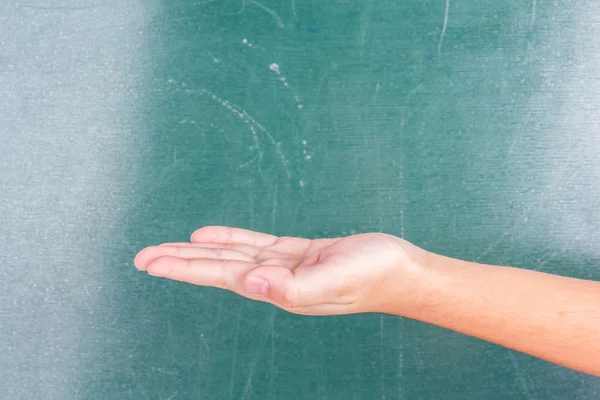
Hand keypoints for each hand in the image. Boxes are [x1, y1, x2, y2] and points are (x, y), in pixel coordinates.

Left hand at [134, 226, 426, 314]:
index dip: (185, 267)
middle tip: (142, 258)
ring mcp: (286, 266)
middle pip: (218, 268)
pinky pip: (256, 244)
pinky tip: (211, 237)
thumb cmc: (375, 277)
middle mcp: (276, 280)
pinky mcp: (298, 253)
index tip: (152, 263)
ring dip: (199, 251)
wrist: (402, 271)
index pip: (221, 276)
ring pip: (233, 256)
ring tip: (168, 248)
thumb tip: (251, 283)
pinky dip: (231, 238)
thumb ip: (293, 286)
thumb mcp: (335, 281)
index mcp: (280, 289)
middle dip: (180, 261)